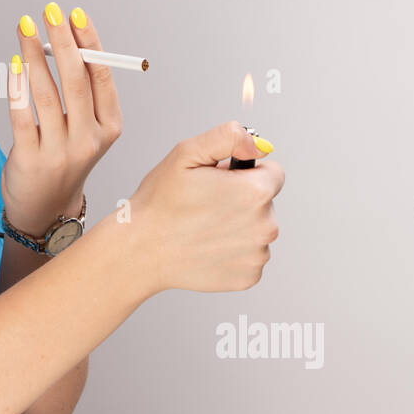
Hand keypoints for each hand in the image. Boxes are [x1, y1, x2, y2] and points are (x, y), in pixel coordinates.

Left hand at [1, 2, 121, 236]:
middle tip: (50, 12)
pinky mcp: (30, 159)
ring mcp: (59, 152)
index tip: (75, 15)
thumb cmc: (65, 157)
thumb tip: (65, 38)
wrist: (45, 207)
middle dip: (63, 41)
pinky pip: (22, 115)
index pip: (101, 77)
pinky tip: (13, 62)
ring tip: (26, 28)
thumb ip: (81, 90)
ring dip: (35, 56)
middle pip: (76, 82)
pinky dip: (17, 85)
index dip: (89, 43)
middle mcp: (88, 140)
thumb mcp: (86, 128)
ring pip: (46, 94)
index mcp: (109, 127)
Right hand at [125, 121, 283, 294]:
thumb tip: (257, 144)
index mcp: (256, 192)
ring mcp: (258, 255)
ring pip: (258, 229)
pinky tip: (206, 247)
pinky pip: (249, 255)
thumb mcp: (187, 153)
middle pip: (266, 202)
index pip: (273, 173)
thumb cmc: (159, 203)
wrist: (140, 250)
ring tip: (202, 227)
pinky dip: (232, 251)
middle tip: (205, 205)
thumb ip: (228, 137)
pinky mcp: (249, 277)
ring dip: (238, 226)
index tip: (221, 182)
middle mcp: (266, 226)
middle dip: (242, 199)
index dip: (245, 173)